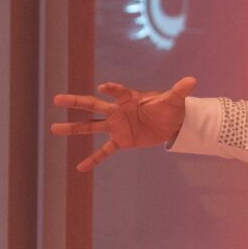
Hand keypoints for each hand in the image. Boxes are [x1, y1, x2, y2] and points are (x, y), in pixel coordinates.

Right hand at [51, 76, 197, 171]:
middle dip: (76, 102)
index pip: (119, 93)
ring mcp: (117, 126)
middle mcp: (118, 111)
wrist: (170, 122)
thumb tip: (193, 80)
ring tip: (54, 128)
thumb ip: (180, 90)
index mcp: (130, 99)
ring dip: (73, 128)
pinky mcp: (121, 141)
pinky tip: (80, 168)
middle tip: (57, 99)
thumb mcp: (175, 100)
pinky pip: (105, 151)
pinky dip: (94, 159)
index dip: (113, 90)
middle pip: (93, 106)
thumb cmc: (169, 107)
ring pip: (91, 127)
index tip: (104, 88)